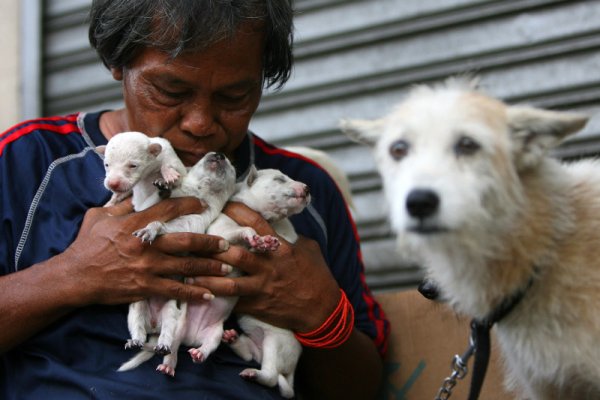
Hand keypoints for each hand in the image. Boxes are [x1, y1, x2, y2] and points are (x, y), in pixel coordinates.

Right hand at [58, 197, 230, 306]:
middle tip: (225, 244)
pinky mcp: (146, 287)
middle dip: (209, 242)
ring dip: (209, 267)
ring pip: (186, 267)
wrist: (75, 277)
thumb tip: (138, 194)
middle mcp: (146, 245)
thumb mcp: (101, 216)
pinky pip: (175, 290)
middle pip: (187, 241)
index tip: (203, 205)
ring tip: (226, 267)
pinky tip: (209, 294)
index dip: (189, 205)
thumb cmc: (86, 244)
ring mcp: (148, 267)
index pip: (169, 210)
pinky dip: (194, 293)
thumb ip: (123, 206)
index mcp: (136, 224)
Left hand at [196, 202, 340, 332]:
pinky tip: (202, 296)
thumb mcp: (309, 249)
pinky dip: (219, 300)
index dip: (239, 211)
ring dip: (208, 278)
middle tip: (195, 239)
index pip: (257, 225)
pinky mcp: (258, 306)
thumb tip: (278, 227)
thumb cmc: (317, 276)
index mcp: (281, 249)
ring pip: (229, 283)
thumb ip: (291, 238)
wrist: (322, 310)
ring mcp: (262, 288)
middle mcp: (269, 267)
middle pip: (236, 254)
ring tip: (188, 273)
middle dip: (214, 247)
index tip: (225, 204)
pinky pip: (234, 303)